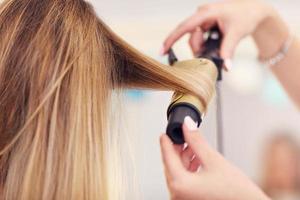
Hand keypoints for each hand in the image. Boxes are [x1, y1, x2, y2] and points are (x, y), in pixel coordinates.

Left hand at [160, 116, 269, 199]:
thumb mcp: (214, 160)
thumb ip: (197, 141)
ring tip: (192, 146)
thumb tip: (187, 125)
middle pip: (171, 166)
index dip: (166, 142)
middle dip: (177, 150)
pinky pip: (184, 182)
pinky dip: (188, 169)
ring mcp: (183, 199)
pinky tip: (197, 160)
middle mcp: (177, 195)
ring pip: (178, 173)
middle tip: (182, 136)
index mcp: (180, 185)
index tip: (166, 133)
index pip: (167, 157)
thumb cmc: (236, 194)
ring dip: (184, 159)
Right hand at [161, 0, 278, 66]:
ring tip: (219, 46)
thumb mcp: (237, 33)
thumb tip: (225, 67)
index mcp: (206, 12)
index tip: (162, 51)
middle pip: (190, 37)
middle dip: (198, 48)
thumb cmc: (246, 15)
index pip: (184, 27)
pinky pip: (200, 38)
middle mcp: (202, 14)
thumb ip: (228, 51)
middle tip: (211, 54)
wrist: (255, 10)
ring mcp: (204, 19)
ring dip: (203, 47)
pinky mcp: (206, 24)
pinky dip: (206, 45)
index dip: (171, 39)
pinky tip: (215, 43)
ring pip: (195, 40)